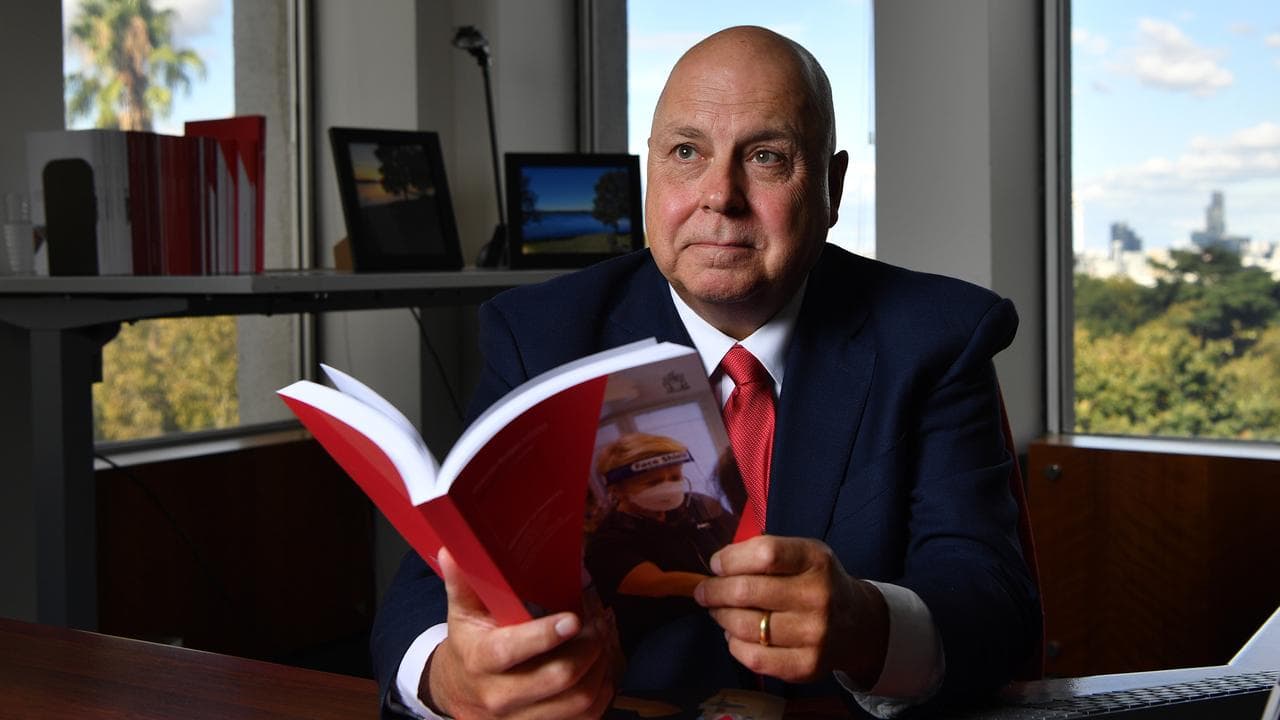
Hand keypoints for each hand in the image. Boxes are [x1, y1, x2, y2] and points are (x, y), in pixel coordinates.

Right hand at [424, 548, 617, 718]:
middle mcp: (500, 695)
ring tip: (602, 640)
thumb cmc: (470, 644)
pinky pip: (585, 717)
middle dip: (587, 647)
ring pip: (579, 701)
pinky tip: (601, 665)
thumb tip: (452, 549)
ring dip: (600, 667)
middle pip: (558, 678)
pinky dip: (602, 690)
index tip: (573, 617)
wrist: (460, 692)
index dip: (545, 636)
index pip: (512, 651)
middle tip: (597, 622)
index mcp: (480, 661)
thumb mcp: (464, 612)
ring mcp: (522, 718)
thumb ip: (464, 581)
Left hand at [693, 535, 888, 687]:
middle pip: (746, 592)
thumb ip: (765, 553)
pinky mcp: (807, 666)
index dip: (730, 559)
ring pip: (744, 626)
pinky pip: (753, 657)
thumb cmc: (816, 582)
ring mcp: (815, 634)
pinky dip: (734, 645)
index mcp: (816, 560)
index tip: (716, 564)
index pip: (764, 554)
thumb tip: (717, 566)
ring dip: (721, 617)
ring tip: (719, 611)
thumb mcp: (803, 554)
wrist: (858, 625)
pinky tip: (735, 635)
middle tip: (704, 592)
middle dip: (714, 591)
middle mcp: (819, 596)